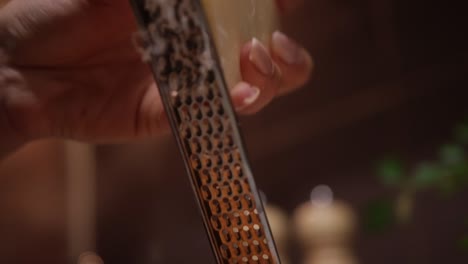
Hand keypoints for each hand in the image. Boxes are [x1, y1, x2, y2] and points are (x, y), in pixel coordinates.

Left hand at [0, 0, 312, 143]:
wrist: (24, 64)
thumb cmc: (63, 9)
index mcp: (193, 12)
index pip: (252, 12)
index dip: (275, 8)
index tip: (281, 3)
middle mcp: (199, 48)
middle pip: (266, 57)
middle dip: (286, 52)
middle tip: (271, 40)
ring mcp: (191, 83)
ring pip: (253, 91)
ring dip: (270, 79)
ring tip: (254, 62)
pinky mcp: (173, 115)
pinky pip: (217, 116)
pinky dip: (238, 106)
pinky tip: (239, 94)